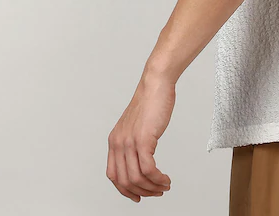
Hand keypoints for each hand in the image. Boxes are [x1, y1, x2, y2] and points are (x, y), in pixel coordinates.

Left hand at [106, 72, 174, 201]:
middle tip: (156, 192)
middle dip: (142, 192)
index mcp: (114, 140)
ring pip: (136, 178)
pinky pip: (148, 169)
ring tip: (164, 186)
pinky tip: (165, 178)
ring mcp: (129, 142)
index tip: (138, 195)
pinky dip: (157, 178)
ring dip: (152, 187)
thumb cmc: (151, 101)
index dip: (125, 190)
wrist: (156, 83)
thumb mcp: (136, 125)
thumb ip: (134, 141)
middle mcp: (118, 143)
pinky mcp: (143, 140)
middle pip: (124, 181)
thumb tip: (142, 159)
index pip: (113, 175)